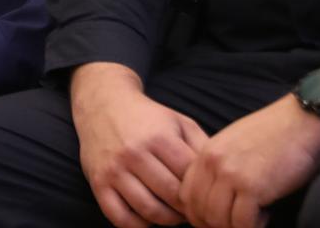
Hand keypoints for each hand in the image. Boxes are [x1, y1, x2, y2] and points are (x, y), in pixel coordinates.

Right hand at [70, 62, 207, 227]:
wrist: (103, 104)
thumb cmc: (147, 117)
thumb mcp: (178, 121)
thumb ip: (201, 146)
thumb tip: (221, 176)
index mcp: (158, 137)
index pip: (188, 177)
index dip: (202, 190)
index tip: (205, 195)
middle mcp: (134, 153)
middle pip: (171, 196)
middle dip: (187, 208)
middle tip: (192, 210)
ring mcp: (114, 170)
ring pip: (149, 210)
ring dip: (167, 220)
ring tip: (174, 214)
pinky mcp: (98, 183)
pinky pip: (121, 218)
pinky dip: (139, 226)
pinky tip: (149, 219)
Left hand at [177, 96, 319, 227]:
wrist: (302, 120)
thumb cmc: (274, 134)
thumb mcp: (234, 143)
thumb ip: (219, 166)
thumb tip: (211, 198)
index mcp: (207, 153)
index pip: (186, 195)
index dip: (198, 214)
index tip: (215, 220)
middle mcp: (214, 163)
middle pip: (199, 211)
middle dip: (216, 225)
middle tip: (237, 223)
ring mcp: (232, 175)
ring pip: (218, 221)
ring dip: (236, 226)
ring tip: (255, 215)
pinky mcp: (253, 187)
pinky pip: (243, 224)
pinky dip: (254, 226)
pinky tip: (266, 213)